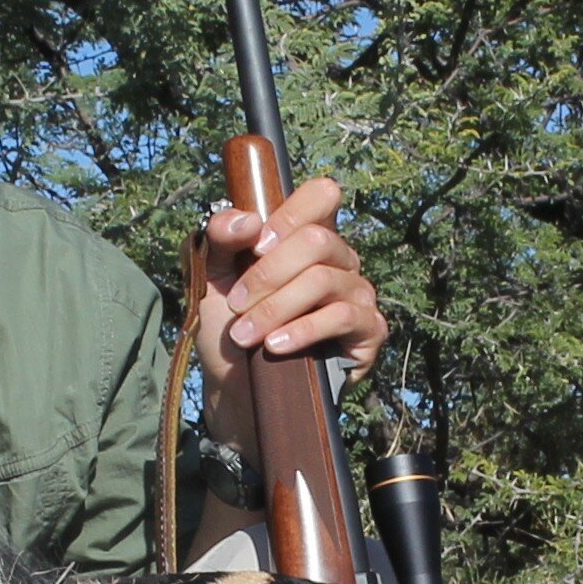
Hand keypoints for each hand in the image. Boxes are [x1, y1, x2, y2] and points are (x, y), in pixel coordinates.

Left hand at [191, 174, 389, 375]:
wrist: (238, 388)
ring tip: (245, 335)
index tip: (254, 245)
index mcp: (308, 237)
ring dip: (274, 308)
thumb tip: (248, 219)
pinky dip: (302, 330)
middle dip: (267, 274)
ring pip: (322, 280)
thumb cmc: (231, 327)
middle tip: (236, 305)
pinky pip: (341, 317)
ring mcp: (358, 293)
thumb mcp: (213, 277)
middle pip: (316, 240)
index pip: (322, 196)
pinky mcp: (370, 329)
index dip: (290, 214)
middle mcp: (340, 259)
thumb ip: (220, 238)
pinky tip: (276, 346)